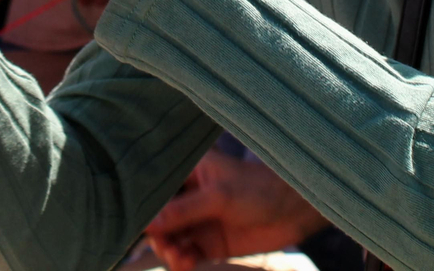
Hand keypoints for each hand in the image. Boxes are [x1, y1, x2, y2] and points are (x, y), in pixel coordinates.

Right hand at [145, 152, 329, 270]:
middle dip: (157, 235)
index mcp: (186, 172)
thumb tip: (149, 224)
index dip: (144, 206)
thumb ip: (185, 210)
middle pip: (158, 219)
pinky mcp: (208, 244)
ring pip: (169, 240)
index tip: (140, 222)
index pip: (155, 188)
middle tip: (166, 245)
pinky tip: (188, 263)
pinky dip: (182, 262)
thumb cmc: (259, 189)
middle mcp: (187, 197)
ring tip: (181, 257)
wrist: (294, 211)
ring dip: (169, 251)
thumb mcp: (220, 196)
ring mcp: (197, 221)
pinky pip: (186, 256)